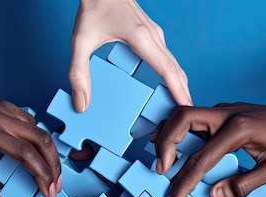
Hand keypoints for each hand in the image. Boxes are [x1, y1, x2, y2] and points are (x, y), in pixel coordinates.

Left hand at [0, 64, 61, 196]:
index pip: (26, 154)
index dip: (42, 175)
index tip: (48, 192)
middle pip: (41, 141)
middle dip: (54, 167)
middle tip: (55, 188)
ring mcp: (5, 108)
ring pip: (41, 131)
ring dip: (51, 156)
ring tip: (51, 176)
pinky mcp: (8, 106)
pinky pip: (33, 125)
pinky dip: (41, 143)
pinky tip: (40, 158)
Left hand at [70, 0, 190, 112]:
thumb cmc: (94, 5)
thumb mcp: (80, 41)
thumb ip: (78, 73)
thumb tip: (81, 102)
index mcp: (141, 38)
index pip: (167, 69)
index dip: (178, 91)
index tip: (186, 106)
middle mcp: (153, 36)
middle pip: (175, 70)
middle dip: (182, 94)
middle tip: (184, 117)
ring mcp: (155, 34)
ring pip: (174, 64)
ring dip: (179, 85)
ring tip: (180, 107)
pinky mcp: (152, 35)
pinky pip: (167, 58)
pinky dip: (172, 75)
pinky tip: (169, 88)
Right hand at [153, 96, 265, 196]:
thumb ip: (243, 185)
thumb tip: (214, 194)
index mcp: (239, 129)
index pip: (200, 160)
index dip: (182, 184)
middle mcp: (227, 114)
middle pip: (180, 120)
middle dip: (165, 145)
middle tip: (160, 172)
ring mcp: (223, 111)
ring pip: (182, 115)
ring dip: (167, 135)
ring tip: (161, 162)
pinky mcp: (222, 114)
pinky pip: (191, 119)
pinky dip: (177, 132)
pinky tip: (173, 148)